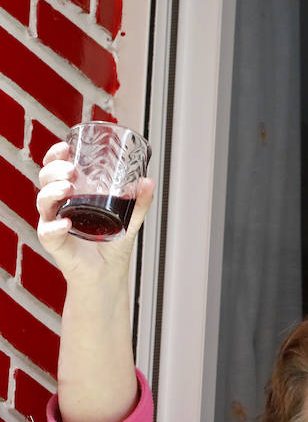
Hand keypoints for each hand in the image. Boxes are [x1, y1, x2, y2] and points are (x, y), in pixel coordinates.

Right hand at [35, 141, 154, 285]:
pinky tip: (64, 223)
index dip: (56, 156)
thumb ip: (139, 202)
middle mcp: (60, 206)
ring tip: (66, 188)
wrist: (108, 273)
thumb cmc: (112, 244)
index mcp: (73, 194)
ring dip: (51, 192)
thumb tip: (149, 181)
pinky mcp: (54, 243)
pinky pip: (48, 232)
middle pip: (46, 180)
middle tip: (70, 170)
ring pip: (43, 202)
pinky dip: (55, 226)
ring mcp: (54, 223)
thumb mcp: (129, 219)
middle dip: (54, 170)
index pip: (57, 169)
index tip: (65, 148)